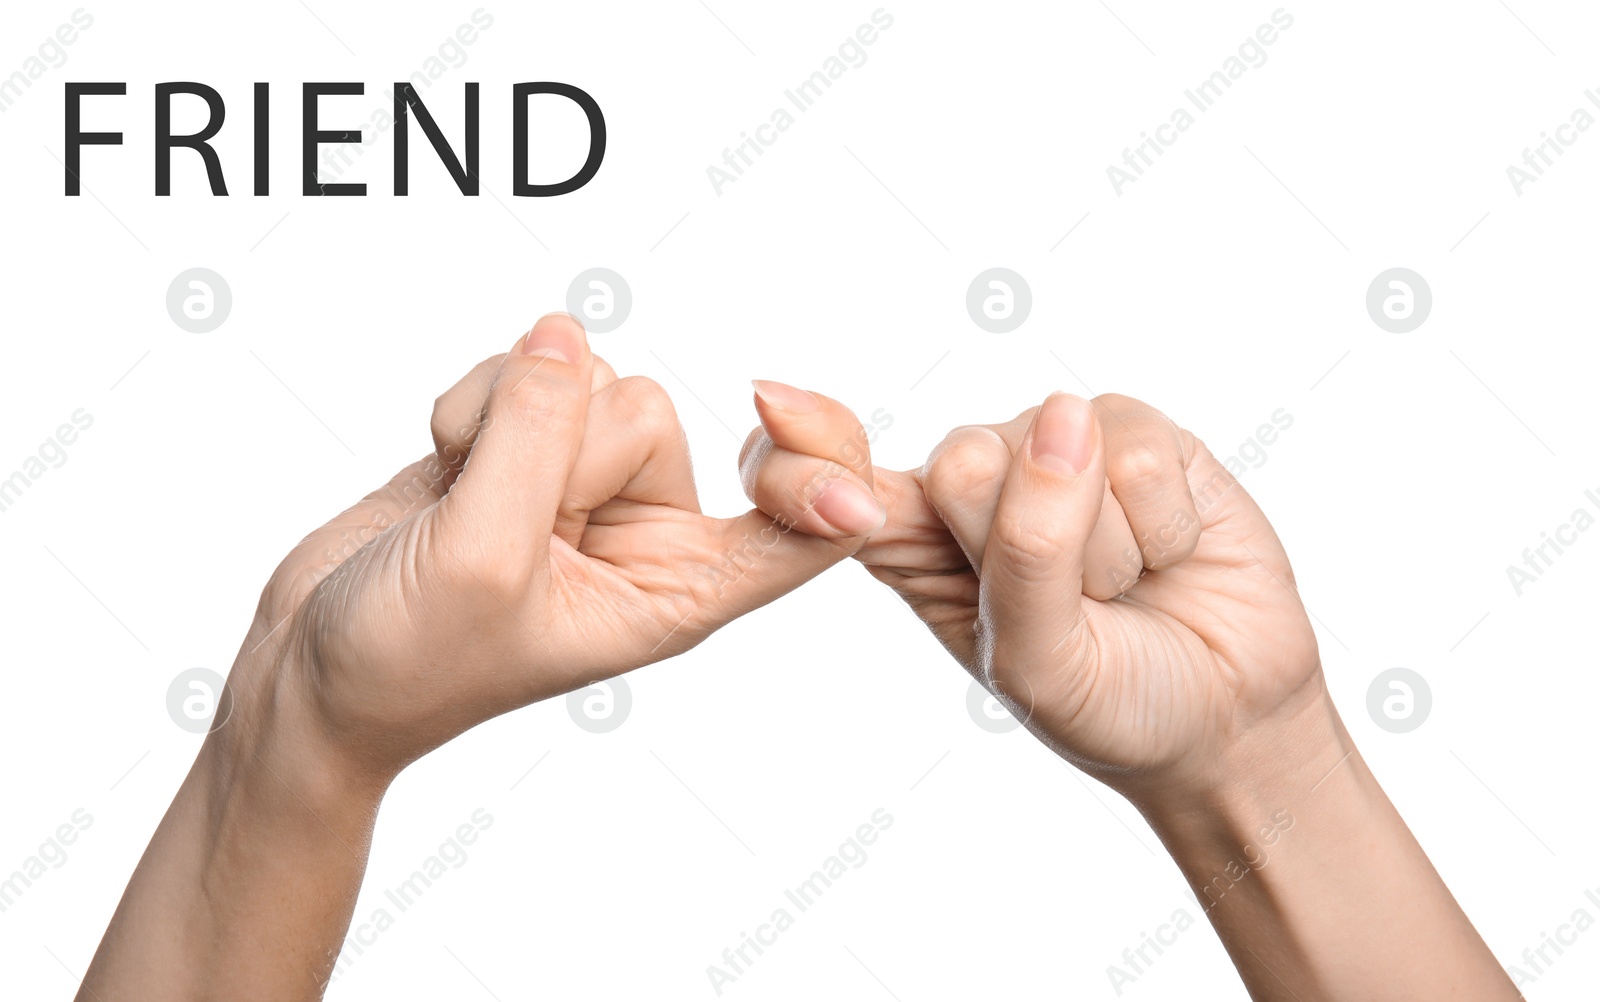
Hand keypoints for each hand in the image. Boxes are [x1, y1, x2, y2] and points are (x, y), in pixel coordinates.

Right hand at [79, 316, 885, 999]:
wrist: (317, 668)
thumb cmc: (407, 659)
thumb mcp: (481, 560)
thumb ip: (536, 439)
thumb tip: (568, 336)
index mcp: (677, 592)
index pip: (807, 528)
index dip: (820, 460)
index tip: (768, 409)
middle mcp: (647, 532)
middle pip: (652, 415)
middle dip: (558, 446)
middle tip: (498, 521)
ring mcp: (587, 483)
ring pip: (587, 378)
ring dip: (508, 417)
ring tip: (462, 495)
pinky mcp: (530, 443)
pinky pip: (532, 366)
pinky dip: (475, 399)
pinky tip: (446, 463)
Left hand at [746, 389, 1318, 795]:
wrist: (1223, 712)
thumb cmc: (1109, 698)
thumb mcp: (1039, 662)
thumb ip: (1028, 554)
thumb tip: (1059, 416)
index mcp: (910, 545)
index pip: (830, 478)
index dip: (803, 446)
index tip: (774, 405)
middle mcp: (970, 482)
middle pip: (960, 463)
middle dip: (1034, 552)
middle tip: (1075, 605)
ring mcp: (1049, 446)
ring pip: (1056, 454)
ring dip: (1110, 551)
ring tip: (1126, 586)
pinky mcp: (1130, 429)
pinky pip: (1135, 447)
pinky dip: (1163, 524)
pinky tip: (1168, 553)